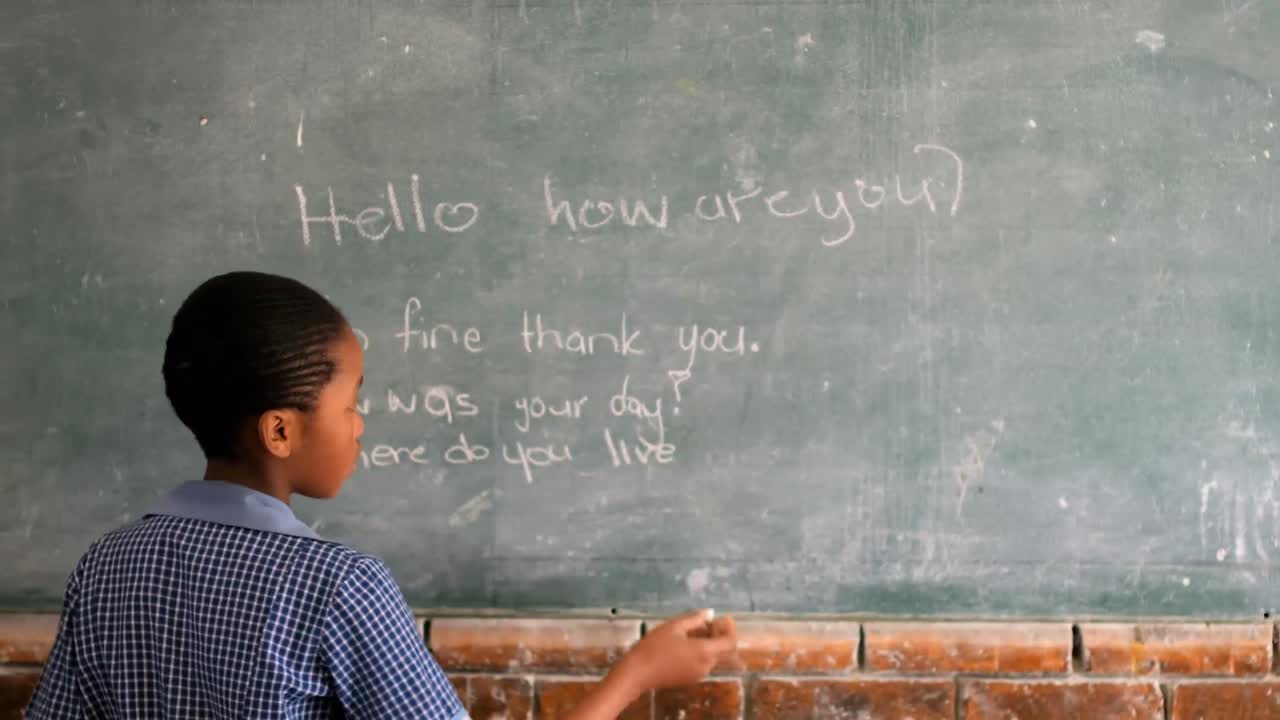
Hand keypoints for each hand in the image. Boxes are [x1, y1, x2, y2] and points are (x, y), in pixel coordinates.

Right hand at [611, 609, 737, 692]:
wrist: (638, 673)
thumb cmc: (654, 646)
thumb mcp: (674, 627)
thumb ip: (695, 619)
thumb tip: (710, 613)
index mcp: (704, 651)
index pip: (730, 642)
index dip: (730, 629)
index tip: (723, 618)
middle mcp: (706, 665)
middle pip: (723, 650)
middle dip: (719, 635)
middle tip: (706, 622)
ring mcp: (699, 674)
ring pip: (713, 656)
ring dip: (710, 643)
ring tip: (693, 631)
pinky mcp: (690, 679)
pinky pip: (703, 663)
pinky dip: (702, 652)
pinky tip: (686, 644)